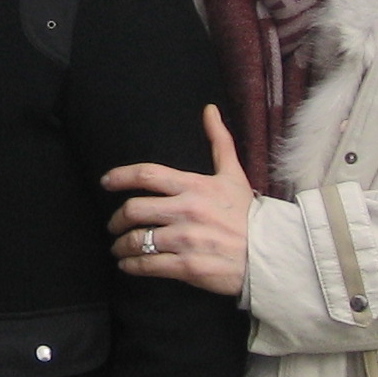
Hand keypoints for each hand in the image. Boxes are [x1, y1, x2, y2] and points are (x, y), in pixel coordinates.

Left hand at [102, 105, 251, 296]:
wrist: (272, 254)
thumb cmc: (248, 214)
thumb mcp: (233, 175)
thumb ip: (219, 141)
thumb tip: (209, 110)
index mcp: (194, 186)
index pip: (146, 175)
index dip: (119, 177)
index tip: (105, 182)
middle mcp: (187, 210)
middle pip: (134, 209)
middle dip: (116, 218)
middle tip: (113, 224)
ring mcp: (186, 239)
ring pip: (138, 239)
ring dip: (121, 244)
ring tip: (118, 247)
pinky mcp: (188, 266)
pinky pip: (148, 264)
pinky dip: (132, 265)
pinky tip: (128, 264)